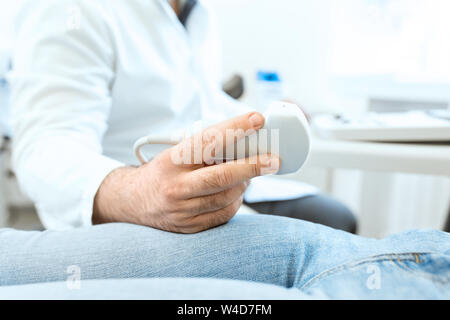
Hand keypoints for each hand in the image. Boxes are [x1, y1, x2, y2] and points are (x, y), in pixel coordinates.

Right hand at [93, 112, 279, 232]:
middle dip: (252, 166)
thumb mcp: (175, 153)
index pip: (208, 141)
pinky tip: (235, 192)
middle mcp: (175, 186)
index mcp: (171, 161)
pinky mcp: (189, 227)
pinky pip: (223, 214)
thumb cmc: (161, 172)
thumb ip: (204, 149)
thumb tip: (244, 141)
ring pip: (227, 197)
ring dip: (244, 184)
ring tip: (249, 173)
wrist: (132, 201)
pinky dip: (235, 201)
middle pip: (222, 176)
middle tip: (273, 160)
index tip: (257, 119)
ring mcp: (181, 210)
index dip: (235, 128)